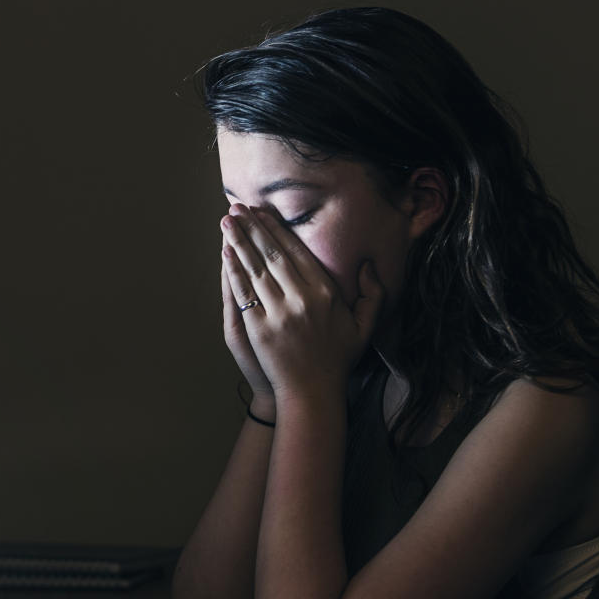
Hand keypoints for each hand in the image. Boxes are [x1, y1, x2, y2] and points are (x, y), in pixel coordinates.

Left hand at [220, 204, 382, 402]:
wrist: (313, 392)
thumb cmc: (338, 359)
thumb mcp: (365, 326)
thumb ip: (373, 294)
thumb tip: (368, 265)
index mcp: (326, 293)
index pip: (297, 252)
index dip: (277, 229)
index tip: (263, 212)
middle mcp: (301, 299)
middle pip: (272, 254)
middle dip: (253, 227)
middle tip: (237, 206)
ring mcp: (278, 313)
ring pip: (255, 268)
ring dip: (238, 241)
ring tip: (226, 221)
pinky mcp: (259, 328)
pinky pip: (244, 292)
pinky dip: (233, 270)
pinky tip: (225, 252)